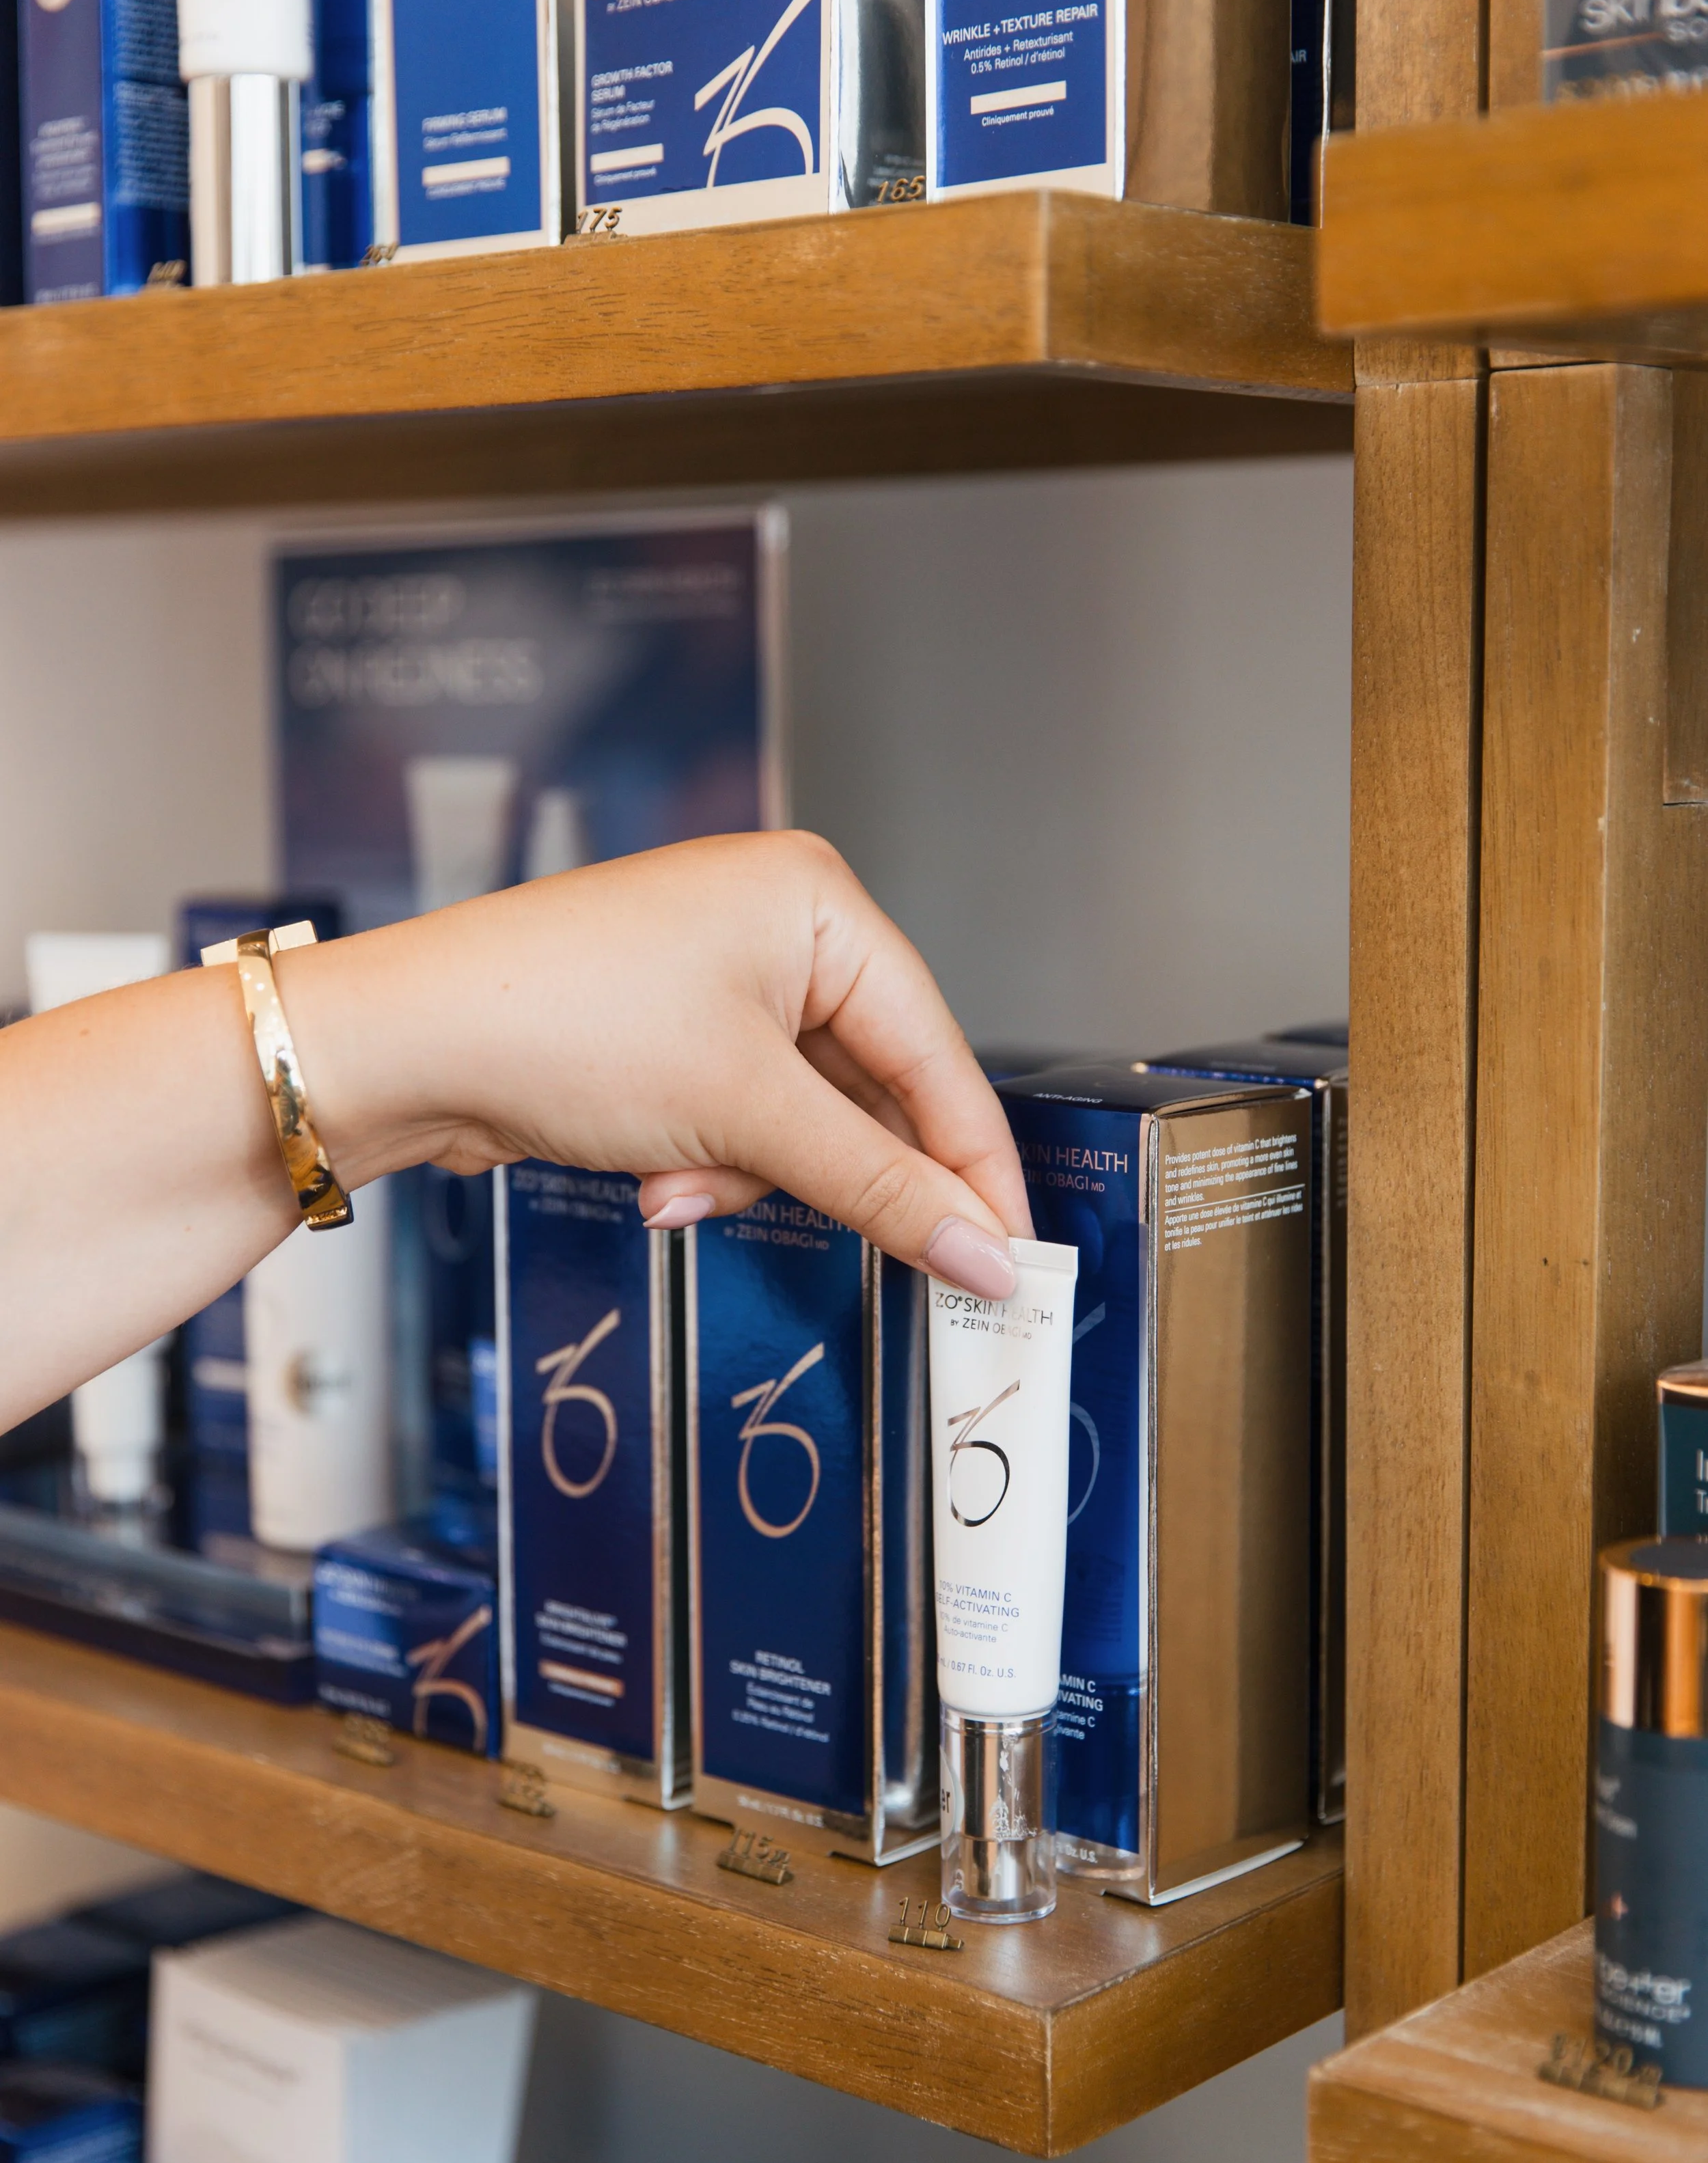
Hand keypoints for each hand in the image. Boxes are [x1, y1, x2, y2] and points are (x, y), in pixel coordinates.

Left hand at [281, 831, 1028, 1299]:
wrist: (398, 1047)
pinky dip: (709, 1163)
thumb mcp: (746, 1117)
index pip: (936, 1049)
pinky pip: (740, 1117)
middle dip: (832, 1171)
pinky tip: (654, 1179)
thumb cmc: (560, 1029)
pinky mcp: (668, 1029)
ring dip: (751, 1174)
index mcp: (815, 902)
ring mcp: (716, 976)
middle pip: (872, 1087)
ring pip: (801, 1117)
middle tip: (885, 1260)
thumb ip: (881, 1188)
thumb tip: (988, 1254)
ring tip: (683, 1185)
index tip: (1009, 1253)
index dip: (973, 1162)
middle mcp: (774, 923)